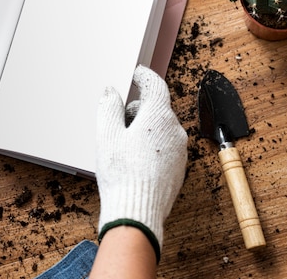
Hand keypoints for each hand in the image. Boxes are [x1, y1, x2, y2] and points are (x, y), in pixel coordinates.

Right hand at [96, 65, 186, 262]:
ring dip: (144, 129)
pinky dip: (151, 146)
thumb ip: (109, 107)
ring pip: (161, 130)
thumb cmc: (122, 173)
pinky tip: (134, 160)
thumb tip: (111, 92)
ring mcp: (179, 152)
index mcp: (159, 117)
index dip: (145, 77)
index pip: (156, 86)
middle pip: (157, 109)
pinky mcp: (178, 169)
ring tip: (123, 144)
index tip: (138, 73)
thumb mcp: (107, 135)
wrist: (137, 212)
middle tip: (118, 119)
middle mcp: (174, 132)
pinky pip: (164, 148)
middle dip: (139, 109)